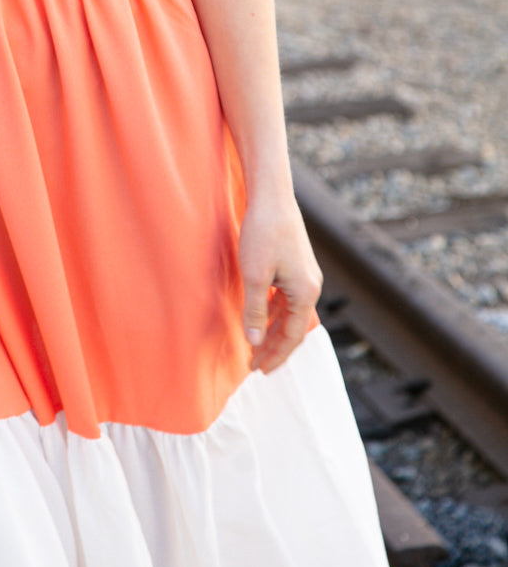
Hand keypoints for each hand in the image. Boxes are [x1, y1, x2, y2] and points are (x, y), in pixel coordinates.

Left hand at [238, 192, 321, 373]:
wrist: (271, 197)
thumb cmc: (263, 233)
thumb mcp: (254, 275)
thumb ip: (255, 311)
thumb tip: (254, 341)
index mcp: (305, 293)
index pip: (292, 336)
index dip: (275, 355)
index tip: (258, 369)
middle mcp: (311, 286)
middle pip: (293, 327)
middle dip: (274, 347)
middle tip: (255, 365)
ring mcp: (305, 275)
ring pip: (289, 313)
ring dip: (273, 330)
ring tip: (256, 345)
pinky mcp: (296, 265)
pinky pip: (287, 298)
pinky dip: (274, 312)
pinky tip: (261, 316)